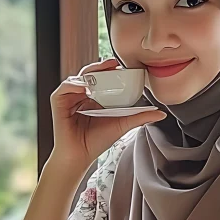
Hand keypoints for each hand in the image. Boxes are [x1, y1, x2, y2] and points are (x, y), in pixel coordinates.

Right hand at [48, 57, 165, 175]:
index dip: (110, 70)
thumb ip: (140, 117)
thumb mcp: (122, 124)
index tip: (122, 66)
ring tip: (101, 74)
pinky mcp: (58, 103)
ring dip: (88, 73)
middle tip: (113, 64)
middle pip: (89, 74)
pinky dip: (74, 85)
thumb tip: (161, 113)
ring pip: (78, 77)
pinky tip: (84, 87)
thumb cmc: (97, 141)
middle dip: (100, 67)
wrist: (80, 156)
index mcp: (93, 97)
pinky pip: (64, 88)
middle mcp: (80, 95)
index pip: (101, 78)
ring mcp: (68, 98)